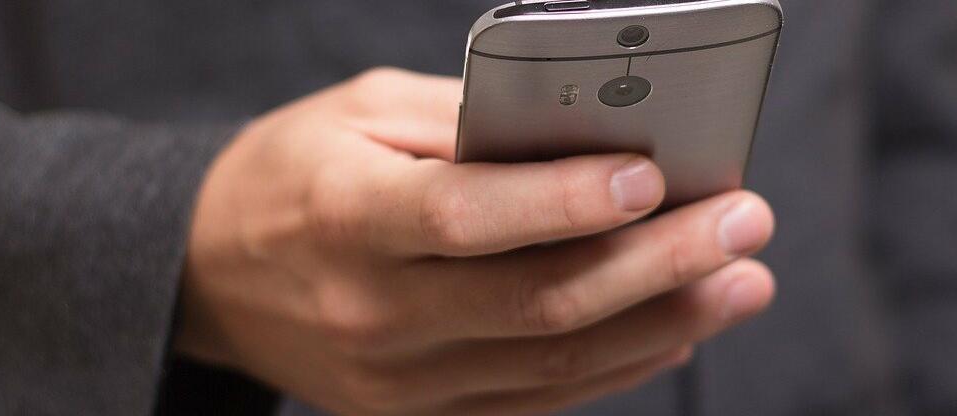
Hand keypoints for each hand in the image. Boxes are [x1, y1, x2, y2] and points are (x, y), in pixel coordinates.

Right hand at [178, 68, 776, 415]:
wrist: (211, 278)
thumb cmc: (295, 173)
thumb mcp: (361, 113)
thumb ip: (467, 121)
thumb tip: (588, 136)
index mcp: (347, 217)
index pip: (467, 217)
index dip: (564, 201)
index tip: (654, 175)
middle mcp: (374, 311)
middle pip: (537, 301)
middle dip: (657, 262)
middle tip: (745, 222)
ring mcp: (398, 381)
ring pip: (554, 362)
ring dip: (663, 322)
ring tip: (742, 280)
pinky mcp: (420, 414)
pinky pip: (538, 400)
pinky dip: (617, 365)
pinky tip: (678, 328)